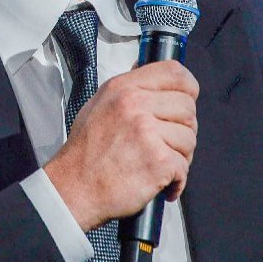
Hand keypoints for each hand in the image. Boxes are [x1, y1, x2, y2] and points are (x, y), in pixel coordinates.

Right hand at [43, 60, 198, 231]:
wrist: (73, 189)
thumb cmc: (85, 152)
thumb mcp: (99, 104)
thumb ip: (128, 89)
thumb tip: (150, 72)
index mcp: (123, 89)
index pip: (174, 72)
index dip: (188, 88)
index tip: (188, 100)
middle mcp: (135, 105)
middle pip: (188, 108)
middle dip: (184, 129)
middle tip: (168, 144)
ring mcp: (147, 133)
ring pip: (189, 138)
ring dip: (180, 156)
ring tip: (160, 165)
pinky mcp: (157, 161)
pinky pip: (184, 166)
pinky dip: (177, 180)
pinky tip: (162, 183)